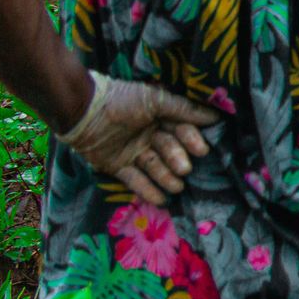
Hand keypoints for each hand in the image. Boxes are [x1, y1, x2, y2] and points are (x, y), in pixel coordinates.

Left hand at [59, 69, 220, 205]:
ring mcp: (133, 152)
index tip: (201, 149)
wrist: (83, 111)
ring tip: (176, 186)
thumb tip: (215, 116)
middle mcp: (148, 135)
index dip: (191, 140)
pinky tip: (161, 199)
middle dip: (177, 160)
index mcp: (158, 117)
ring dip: (166, 178)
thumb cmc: (122, 100)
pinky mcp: (117, 166)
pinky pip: (135, 180)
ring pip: (154, 167)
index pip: (181, 130)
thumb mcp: (155, 99)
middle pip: (169, 150)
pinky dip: (147, 190)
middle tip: (184, 169)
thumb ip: (184, 109)